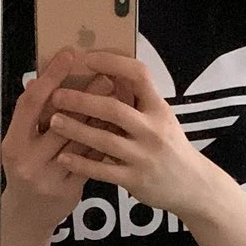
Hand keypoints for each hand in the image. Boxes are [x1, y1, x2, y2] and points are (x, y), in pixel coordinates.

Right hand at [1, 47, 122, 232]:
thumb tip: (42, 79)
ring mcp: (50, 178)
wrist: (28, 216)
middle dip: (84, 95)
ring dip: (100, 116)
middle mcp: (29, 161)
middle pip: (60, 122)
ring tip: (117, 95)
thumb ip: (31, 118)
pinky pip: (91, 160)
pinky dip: (105, 140)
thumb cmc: (25, 172)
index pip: (30, 105)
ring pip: (80, 141)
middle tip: (105, 74)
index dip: (49, 78)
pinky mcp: (70, 190)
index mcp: (14, 144)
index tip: (67, 57)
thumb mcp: (19, 143)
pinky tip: (117, 125)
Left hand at [45, 50, 223, 219]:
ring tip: (53, 121)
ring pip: (104, 140)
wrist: (193, 185)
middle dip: (82, 100)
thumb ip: (138, 100)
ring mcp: (144, 156)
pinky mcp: (136, 179)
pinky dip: (81, 163)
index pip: (138, 75)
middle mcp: (153, 130)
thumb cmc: (171, 147)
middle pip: (114, 109)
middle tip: (57, 95)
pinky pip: (103, 170)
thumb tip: (109, 73)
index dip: (112, 63)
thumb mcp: (162, 118)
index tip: (87, 59)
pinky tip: (63, 157)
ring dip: (76, 129)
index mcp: (160, 109)